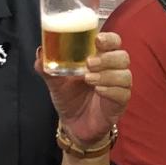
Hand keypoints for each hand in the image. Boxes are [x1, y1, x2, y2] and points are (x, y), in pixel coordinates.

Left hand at [39, 30, 129, 147]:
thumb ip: (47, 68)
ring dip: (107, 75)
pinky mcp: (119, 103)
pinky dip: (111, 90)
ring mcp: (118, 87)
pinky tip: (98, 91)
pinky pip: (123, 94)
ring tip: (88, 79)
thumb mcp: (56, 82)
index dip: (109, 39)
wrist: (73, 125)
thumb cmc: (69, 98)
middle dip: (107, 58)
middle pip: (122, 56)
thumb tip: (40, 53)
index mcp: (99, 58)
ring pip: (125, 75)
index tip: (97, 39)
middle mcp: (112, 70)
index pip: (113, 42)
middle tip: (89, 62)